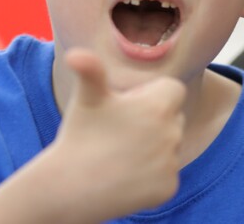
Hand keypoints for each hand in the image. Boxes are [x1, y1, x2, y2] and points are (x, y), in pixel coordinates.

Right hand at [45, 49, 185, 221]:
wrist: (70, 189)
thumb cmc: (79, 136)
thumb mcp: (87, 98)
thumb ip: (90, 70)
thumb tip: (75, 53)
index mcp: (159, 106)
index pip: (173, 89)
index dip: (152, 94)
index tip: (129, 105)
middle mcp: (173, 133)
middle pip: (173, 117)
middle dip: (153, 120)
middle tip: (121, 131)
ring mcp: (172, 163)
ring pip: (169, 147)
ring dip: (152, 147)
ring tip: (120, 154)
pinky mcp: (169, 188)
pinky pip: (166, 174)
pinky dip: (151, 175)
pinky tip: (126, 176)